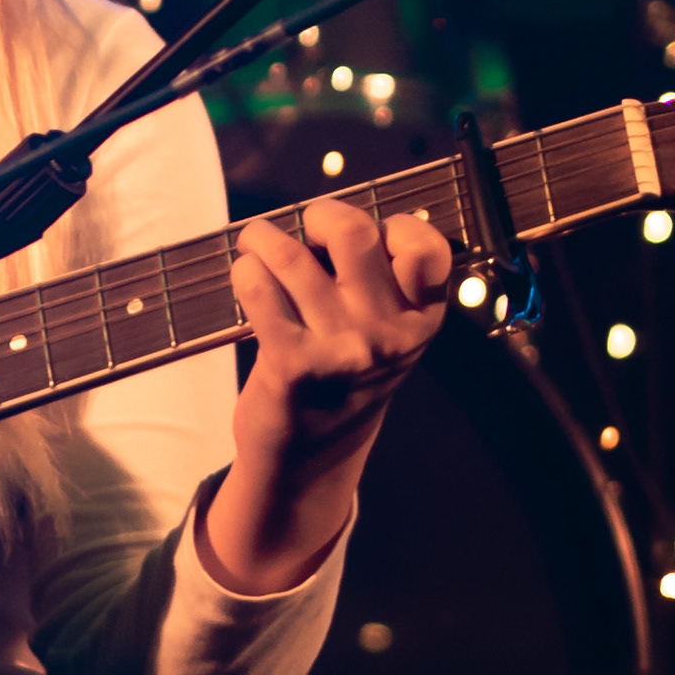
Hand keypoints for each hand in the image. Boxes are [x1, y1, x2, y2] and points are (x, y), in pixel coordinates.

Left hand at [204, 195, 453, 595]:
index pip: (428, 249)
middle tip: (306, 226)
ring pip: (294, 259)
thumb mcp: (385, 337)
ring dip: (264, 240)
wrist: (310, 459)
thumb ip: (381, 284)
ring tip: (255, 243)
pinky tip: (245, 275)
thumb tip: (332, 219)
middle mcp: (388, 335)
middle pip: (354, 234)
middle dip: (321, 215)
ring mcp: (343, 351)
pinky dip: (246, 273)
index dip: (397, 226)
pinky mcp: (295, 366)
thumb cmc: (342, 380)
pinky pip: (261, 292)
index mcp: (419, 321)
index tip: (374, 232)